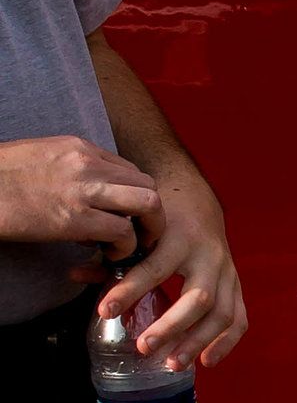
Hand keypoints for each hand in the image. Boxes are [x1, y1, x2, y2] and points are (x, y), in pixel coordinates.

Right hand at [0, 133, 157, 256]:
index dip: (133, 198)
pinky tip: (108, 254)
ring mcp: (83, 189)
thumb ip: (71, 169)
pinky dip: (124, 248)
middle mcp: (87, 163)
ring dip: (148, 230)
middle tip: (141, 235)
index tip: (124, 217)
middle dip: (152, 215)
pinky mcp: (74, 218)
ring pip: (148, 205)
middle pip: (148, 185)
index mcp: (78, 147)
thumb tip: (92, 192)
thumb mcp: (38, 159)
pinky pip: (123, 233)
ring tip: (130, 246)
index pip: (130, 171)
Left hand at [98, 156, 245, 370]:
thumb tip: (75, 276)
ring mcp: (227, 273)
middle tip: (144, 347)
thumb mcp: (136, 228)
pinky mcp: (236, 285)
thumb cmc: (160, 217)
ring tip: (172, 363)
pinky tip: (207, 362)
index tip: (105, 311)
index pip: (154, 269)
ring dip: (198, 342)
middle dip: (171, 326)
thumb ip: (110, 255)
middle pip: (199, 299)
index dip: (129, 291)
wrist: (196, 200)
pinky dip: (225, 342)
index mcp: (180, 238)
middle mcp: (209, 257)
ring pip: (222, 314)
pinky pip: (238, 319)